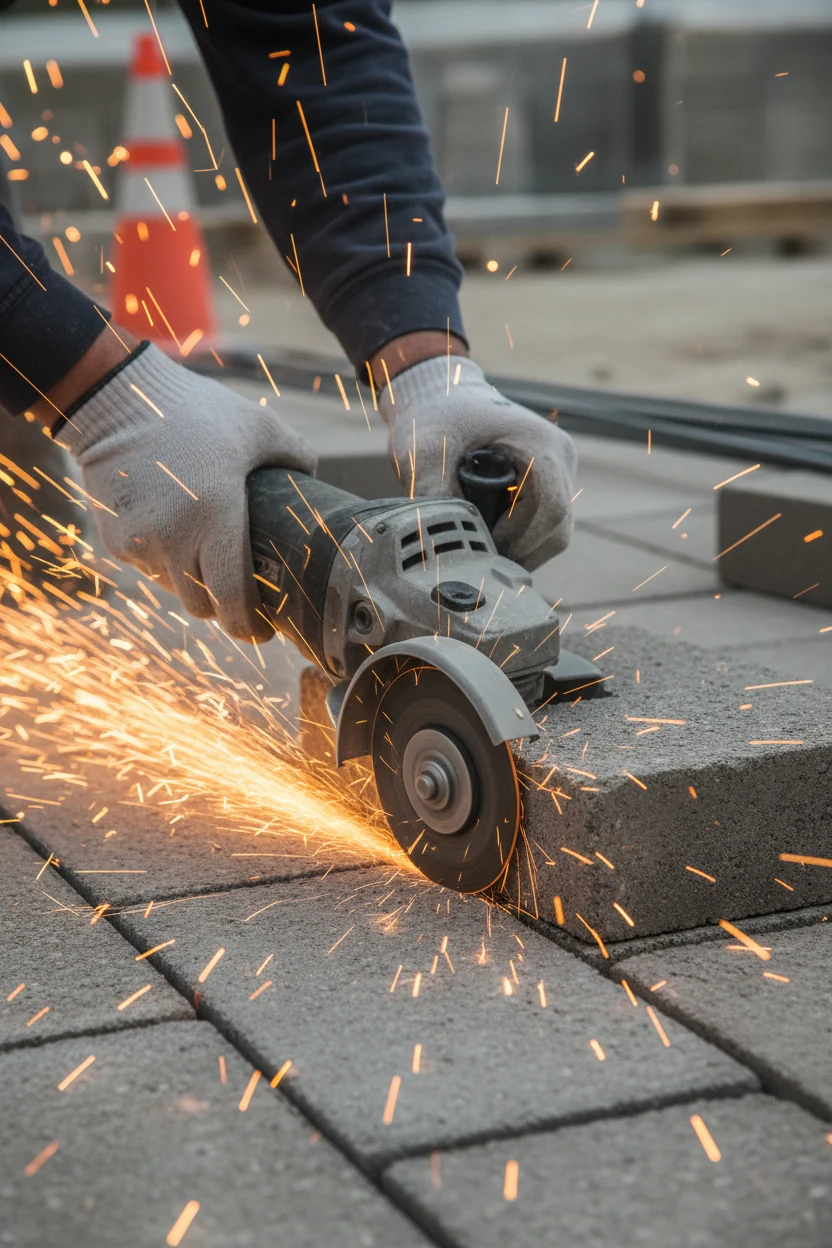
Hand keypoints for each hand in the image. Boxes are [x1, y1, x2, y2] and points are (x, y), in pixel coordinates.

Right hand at [55, 342, 316, 640]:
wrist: (115, 399)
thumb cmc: (194, 410)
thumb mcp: (257, 426)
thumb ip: (296, 456)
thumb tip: (316, 480)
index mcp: (216, 518)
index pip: (233, 599)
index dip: (249, 626)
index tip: (264, 632)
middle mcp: (175, 539)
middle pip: (203, 605)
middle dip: (224, 607)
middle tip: (241, 596)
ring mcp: (141, 544)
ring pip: (174, 588)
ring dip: (192, 582)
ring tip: (206, 554)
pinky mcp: (116, 540)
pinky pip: (148, 567)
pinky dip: (164, 560)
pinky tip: (172, 527)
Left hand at [378, 354, 576, 568]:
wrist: (442, 392)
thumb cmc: (435, 415)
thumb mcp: (423, 452)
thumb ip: (431, 494)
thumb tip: (436, 541)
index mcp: (540, 443)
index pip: (551, 509)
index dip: (520, 539)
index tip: (484, 548)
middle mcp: (560, 455)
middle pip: (560, 525)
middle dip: (524, 550)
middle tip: (484, 559)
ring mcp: (560, 466)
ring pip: (559, 528)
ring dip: (526, 547)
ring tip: (487, 549)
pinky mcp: (551, 477)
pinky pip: (549, 520)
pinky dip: (525, 537)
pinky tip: (494, 537)